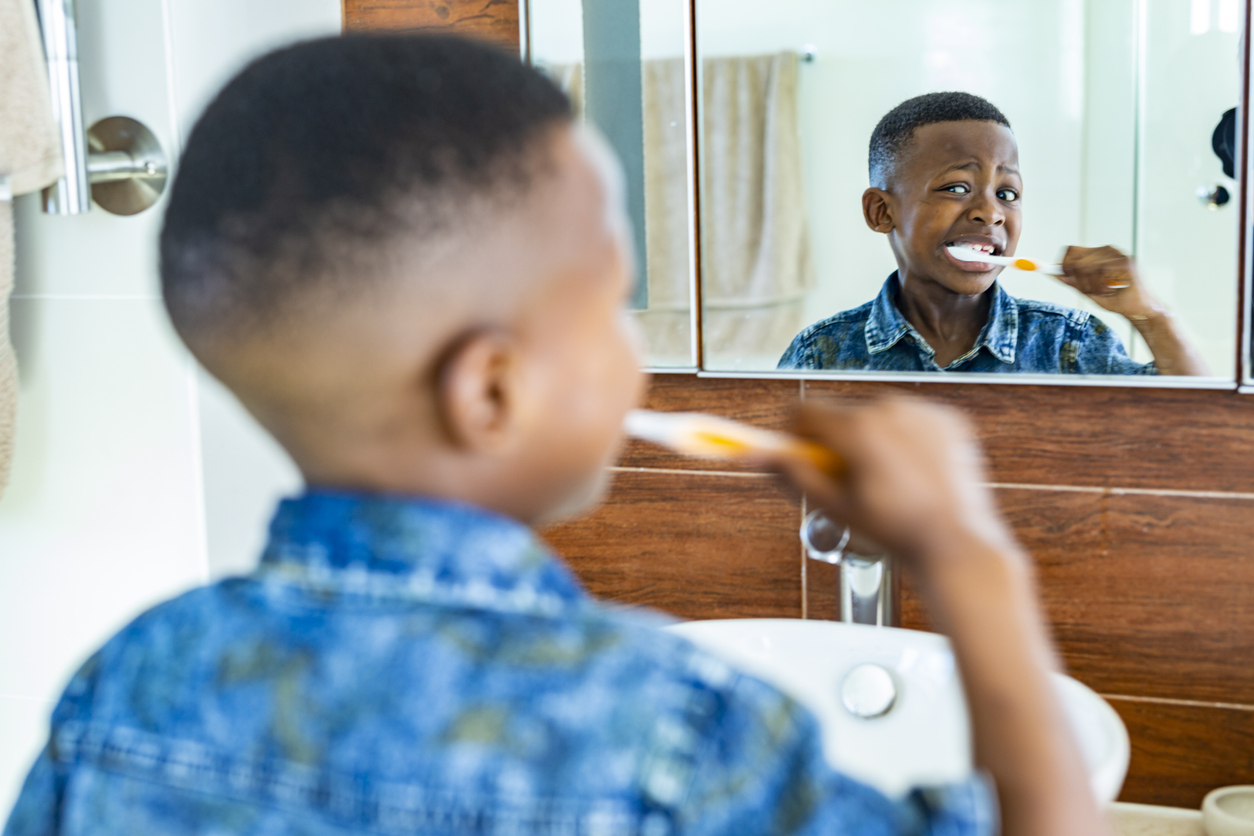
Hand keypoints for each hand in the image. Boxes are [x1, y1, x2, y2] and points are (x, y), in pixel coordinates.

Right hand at [765, 399, 1015, 573]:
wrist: (957, 545)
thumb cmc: (899, 533)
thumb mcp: (835, 508)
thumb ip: (794, 475)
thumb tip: (758, 455)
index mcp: (859, 430)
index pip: (804, 410)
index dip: (794, 433)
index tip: (799, 452)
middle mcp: (891, 410)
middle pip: (841, 414)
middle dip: (837, 442)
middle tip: (849, 482)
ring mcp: (923, 412)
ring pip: (877, 416)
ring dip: (872, 440)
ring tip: (886, 482)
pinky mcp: (948, 419)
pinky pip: (911, 420)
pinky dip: (906, 440)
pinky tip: (912, 474)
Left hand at [1057, 245, 1162, 320]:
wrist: (1140, 311)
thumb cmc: (1117, 301)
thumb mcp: (1088, 291)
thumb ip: (1072, 281)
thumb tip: (1052, 272)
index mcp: (1099, 254)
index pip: (1071, 250)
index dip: (1063, 265)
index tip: (1066, 279)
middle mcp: (1108, 250)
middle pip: (1074, 259)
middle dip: (1076, 280)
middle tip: (1090, 291)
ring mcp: (1117, 255)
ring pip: (1085, 266)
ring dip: (1089, 285)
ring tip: (1103, 292)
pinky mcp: (1125, 262)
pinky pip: (1098, 271)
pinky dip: (1099, 286)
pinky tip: (1110, 291)